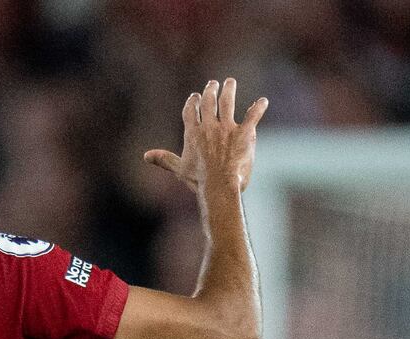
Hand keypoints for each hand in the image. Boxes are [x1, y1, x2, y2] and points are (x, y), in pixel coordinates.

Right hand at [143, 78, 267, 193]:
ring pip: (227, 103)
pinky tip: (263, 101)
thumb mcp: (179, 168)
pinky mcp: (244, 134)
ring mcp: (227, 129)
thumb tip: (146, 156)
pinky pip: (252, 116)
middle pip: (209, 102)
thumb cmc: (198, 180)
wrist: (219, 185)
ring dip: (228, 90)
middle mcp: (209, 126)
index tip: (195, 97)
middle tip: (213, 83)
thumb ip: (164, 159)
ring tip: (230, 82)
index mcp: (193, 133)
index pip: (191, 111)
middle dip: (210, 90)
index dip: (193, 102)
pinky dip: (259, 108)